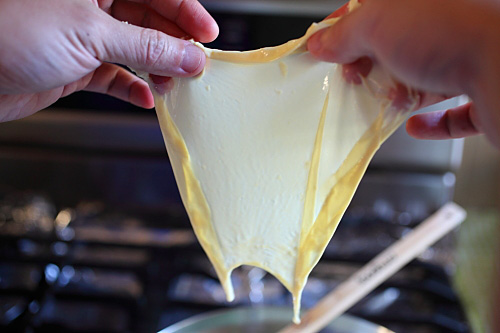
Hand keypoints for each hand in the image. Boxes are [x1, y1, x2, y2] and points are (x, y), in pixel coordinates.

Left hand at [0, 0, 217, 121]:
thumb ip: (147, 47)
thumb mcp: (92, 35)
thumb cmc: (10, 34)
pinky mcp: (77, 66)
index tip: (206, 35)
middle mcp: (93, 6)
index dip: (186, 11)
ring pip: (136, 50)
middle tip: (194, 66)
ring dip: (157, 69)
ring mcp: (85, 37)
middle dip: (174, 44)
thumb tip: (189, 56)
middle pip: (150, 20)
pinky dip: (132, 89)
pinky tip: (144, 98)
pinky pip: (115, 76)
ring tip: (172, 84)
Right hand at [308, 0, 499, 146]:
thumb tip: (324, 42)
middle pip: (395, 43)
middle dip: (369, 63)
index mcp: (418, 1)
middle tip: (353, 75)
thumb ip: (346, 33)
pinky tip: (415, 125)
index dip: (342, 26)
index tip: (322, 46)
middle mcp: (445, 22)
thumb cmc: (453, 35)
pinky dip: (431, 123)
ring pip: (424, 76)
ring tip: (384, 100)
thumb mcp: (378, 24)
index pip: (370, 7)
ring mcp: (467, 55)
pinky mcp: (482, 90)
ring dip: (398, 92)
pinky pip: (453, 111)